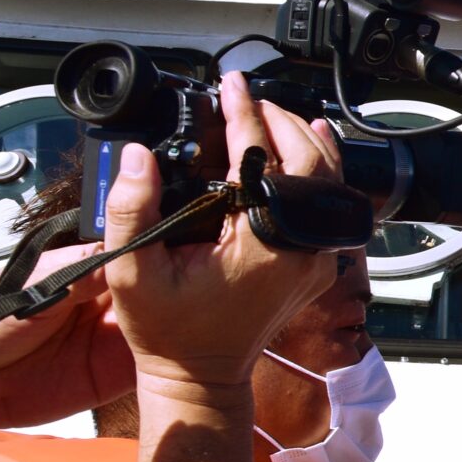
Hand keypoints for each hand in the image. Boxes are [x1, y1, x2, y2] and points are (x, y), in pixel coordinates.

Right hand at [106, 75, 341, 392]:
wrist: (201, 375)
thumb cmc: (169, 331)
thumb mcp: (132, 271)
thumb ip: (132, 209)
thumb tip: (139, 156)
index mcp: (262, 246)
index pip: (261, 161)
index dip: (245, 116)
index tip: (231, 86)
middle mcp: (301, 250)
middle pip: (310, 163)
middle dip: (280, 121)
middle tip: (248, 98)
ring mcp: (317, 258)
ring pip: (329, 181)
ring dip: (303, 140)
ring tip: (272, 112)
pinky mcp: (318, 263)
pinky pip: (328, 205)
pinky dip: (319, 168)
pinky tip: (310, 143)